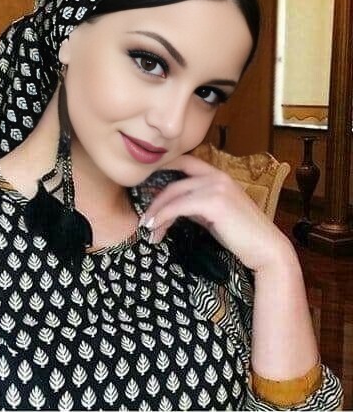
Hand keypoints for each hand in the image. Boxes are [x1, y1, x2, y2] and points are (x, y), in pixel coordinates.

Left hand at [141, 153, 295, 272]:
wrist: (266, 249)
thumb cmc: (240, 234)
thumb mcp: (214, 213)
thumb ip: (196, 204)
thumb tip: (173, 206)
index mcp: (218, 176)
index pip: (185, 163)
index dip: (164, 167)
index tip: (146, 182)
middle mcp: (217, 176)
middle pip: (174, 182)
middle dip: (155, 201)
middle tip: (145, 219)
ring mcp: (216, 187)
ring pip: (173, 194)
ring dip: (156, 212)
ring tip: (148, 228)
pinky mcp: (213, 202)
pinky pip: (178, 207)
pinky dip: (163, 217)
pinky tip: (156, 228)